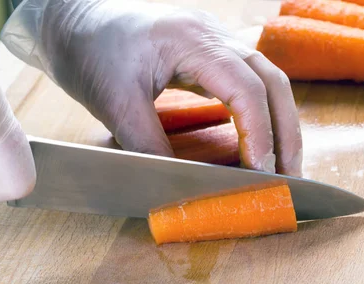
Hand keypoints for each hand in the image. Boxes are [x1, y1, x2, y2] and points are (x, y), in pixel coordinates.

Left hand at [0, 0, 302, 175]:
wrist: (72, 19)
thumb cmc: (87, 52)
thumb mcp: (113, 103)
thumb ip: (149, 145)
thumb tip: (185, 185)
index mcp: (192, 39)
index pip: (245, 88)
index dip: (259, 133)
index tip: (260, 173)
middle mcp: (214, 35)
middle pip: (272, 81)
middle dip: (285, 132)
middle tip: (290, 177)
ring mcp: (215, 41)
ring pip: (267, 80)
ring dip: (279, 123)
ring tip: (282, 165)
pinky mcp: (209, 53)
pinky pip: (249, 81)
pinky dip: (261, 112)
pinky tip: (259, 139)